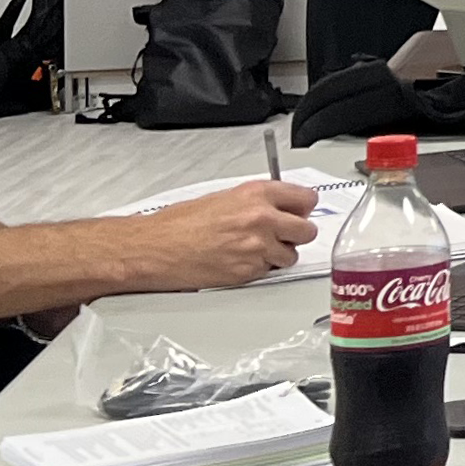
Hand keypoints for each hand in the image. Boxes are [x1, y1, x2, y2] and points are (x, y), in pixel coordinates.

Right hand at [117, 180, 317, 290]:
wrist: (157, 247)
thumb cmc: (180, 223)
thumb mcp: (223, 197)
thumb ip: (257, 201)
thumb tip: (280, 208)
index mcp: (257, 194)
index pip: (307, 199)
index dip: (302, 209)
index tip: (298, 213)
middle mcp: (262, 218)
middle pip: (307, 230)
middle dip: (296, 234)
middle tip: (280, 235)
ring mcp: (257, 246)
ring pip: (291, 255)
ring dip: (278, 255)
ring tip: (252, 250)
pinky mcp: (249, 271)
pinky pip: (269, 271)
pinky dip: (259, 269)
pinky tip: (238, 260)